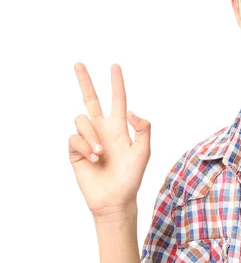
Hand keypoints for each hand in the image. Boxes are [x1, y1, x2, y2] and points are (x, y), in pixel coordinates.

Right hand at [69, 63, 150, 219]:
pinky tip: (94, 159)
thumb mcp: (144, 151)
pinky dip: (85, 146)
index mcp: (119, 127)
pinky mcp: (76, 151)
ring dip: (91, 135)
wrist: (115, 199)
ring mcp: (88, 139)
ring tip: (101, 153)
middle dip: (85, 81)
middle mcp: (102, 129)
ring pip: (82, 120)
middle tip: (79, 64)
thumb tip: (131, 111)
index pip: (117, 100)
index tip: (115, 66)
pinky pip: (74, 138)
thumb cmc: (131, 176)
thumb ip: (143, 129)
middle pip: (91, 99)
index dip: (116, 84)